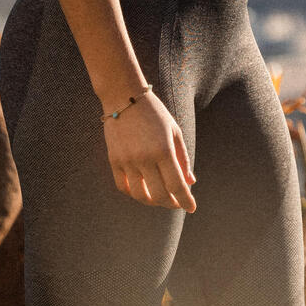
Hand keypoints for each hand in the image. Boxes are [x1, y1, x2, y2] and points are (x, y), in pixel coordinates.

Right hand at [102, 90, 195, 211]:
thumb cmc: (154, 113)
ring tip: (160, 198)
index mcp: (163, 150)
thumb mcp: (174, 132)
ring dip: (152, 201)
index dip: (186, 200)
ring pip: (140, 195)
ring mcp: (127, 161)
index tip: (191, 208)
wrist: (124, 97)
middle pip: (160, 195)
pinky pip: (123, 186)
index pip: (177, 185)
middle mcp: (144, 158)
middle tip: (176, 202)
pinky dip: (134, 193)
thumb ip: (183, 158)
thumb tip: (190, 182)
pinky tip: (143, 190)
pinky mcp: (113, 160)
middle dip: (171, 203)